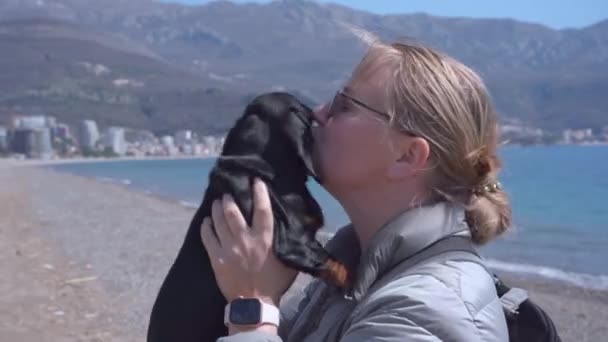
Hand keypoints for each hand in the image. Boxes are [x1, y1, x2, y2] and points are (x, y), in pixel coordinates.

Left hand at [200, 178, 297, 306]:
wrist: (254, 304)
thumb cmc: (274, 283)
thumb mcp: (288, 262)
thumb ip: (289, 243)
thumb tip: (297, 228)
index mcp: (264, 239)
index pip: (262, 209)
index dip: (259, 193)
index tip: (255, 181)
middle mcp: (245, 240)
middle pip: (233, 212)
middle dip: (230, 199)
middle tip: (228, 193)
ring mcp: (229, 249)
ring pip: (219, 221)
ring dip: (216, 209)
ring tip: (217, 202)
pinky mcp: (217, 258)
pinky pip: (207, 238)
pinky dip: (205, 227)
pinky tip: (206, 221)